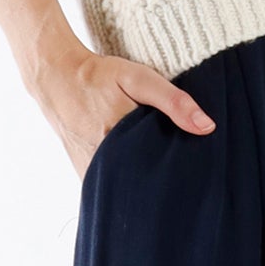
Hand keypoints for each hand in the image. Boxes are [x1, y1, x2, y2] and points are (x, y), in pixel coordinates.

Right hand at [31, 49, 216, 180]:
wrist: (57, 79)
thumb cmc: (101, 76)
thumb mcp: (139, 79)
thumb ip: (173, 102)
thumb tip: (206, 127)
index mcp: (121, 139)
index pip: (161, 168)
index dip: (179, 172)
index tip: (195, 174)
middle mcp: (104, 161)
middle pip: (144, 182)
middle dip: (163, 183)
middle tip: (182, 180)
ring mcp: (90, 170)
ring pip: (125, 188)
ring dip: (142, 185)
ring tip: (161, 182)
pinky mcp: (83, 173)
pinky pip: (108, 187)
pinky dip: (123, 184)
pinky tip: (136, 177)